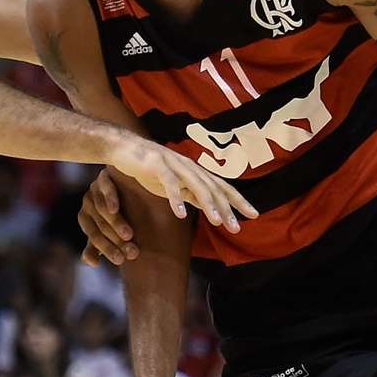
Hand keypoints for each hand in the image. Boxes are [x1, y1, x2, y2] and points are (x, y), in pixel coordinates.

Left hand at [79, 170, 137, 267]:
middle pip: (100, 225)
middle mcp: (87, 203)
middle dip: (116, 241)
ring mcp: (94, 188)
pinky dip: (109, 198)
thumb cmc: (120, 214)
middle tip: (132, 253)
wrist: (130, 185)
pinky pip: (104, 187)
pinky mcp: (104, 176)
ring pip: (102, 209)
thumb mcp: (107, 231)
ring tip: (129, 236)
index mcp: (86, 218)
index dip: (107, 249)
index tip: (121, 261)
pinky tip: (115, 209)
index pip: (95, 236)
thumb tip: (92, 263)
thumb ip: (98, 247)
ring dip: (115, 224)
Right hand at [106, 136, 256, 230]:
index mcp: (195, 172)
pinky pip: (169, 183)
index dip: (238, 201)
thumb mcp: (173, 185)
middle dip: (227, 208)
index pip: (221, 187)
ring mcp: (174, 165)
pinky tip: (181, 214)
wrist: (123, 149)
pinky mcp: (157, 165)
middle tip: (237, 227)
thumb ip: (189, 194)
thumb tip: (208, 207)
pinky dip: (176, 198)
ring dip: (208, 204)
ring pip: (196, 185)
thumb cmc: (148, 168)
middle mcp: (189, 167)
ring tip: (217, 221)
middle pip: (213, 188)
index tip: (253, 215)